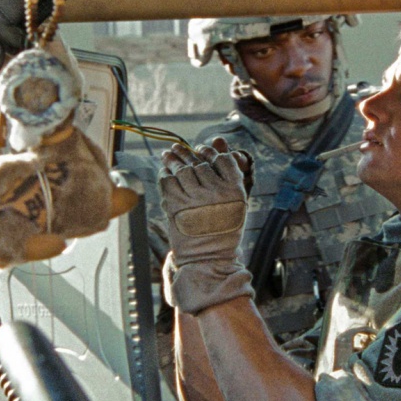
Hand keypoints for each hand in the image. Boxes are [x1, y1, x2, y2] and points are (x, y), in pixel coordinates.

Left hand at [158, 139, 255, 313]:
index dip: (210, 152)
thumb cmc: (223, 230)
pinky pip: (168, 181)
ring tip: (168, 154)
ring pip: (181, 168)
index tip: (202, 149)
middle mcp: (216, 190)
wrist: (208, 258)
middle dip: (187, 153)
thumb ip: (227, 173)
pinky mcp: (176, 204)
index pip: (222, 159)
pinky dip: (165, 174)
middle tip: (178, 147)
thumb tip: (217, 142)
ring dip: (173, 159)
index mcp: (235, 189)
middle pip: (199, 162)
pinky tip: (165, 172)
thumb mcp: (235, 202)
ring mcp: (195, 197)